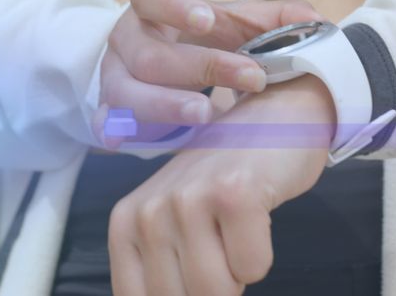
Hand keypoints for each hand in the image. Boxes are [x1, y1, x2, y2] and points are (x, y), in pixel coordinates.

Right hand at [95, 0, 322, 144]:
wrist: (160, 72)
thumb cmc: (202, 43)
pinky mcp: (108, 114)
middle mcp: (126, 41)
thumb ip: (272, 20)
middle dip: (202, 67)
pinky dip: (122, 132)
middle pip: (150, 53)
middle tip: (251, 78)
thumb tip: (311, 19)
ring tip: (207, 115)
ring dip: (168, 105)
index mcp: (153, 8)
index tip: (209, 19)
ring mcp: (113, 78)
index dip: (177, 6)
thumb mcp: (233, 26)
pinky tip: (144, 142)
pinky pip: (107, 125)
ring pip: (127, 92)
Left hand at [108, 74, 336, 295]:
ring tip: (235, 228)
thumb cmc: (223, 180)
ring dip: (239, 271)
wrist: (269, 117)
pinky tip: (254, 214)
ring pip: (218, 290)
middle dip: (215, 287)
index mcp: (125, 225)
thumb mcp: (173, 223)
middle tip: (222, 244)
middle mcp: (149, 212)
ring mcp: (190, 199)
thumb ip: (162, 273)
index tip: (195, 278)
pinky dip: (262, 253)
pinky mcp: (234, 193)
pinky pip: (253, 267)